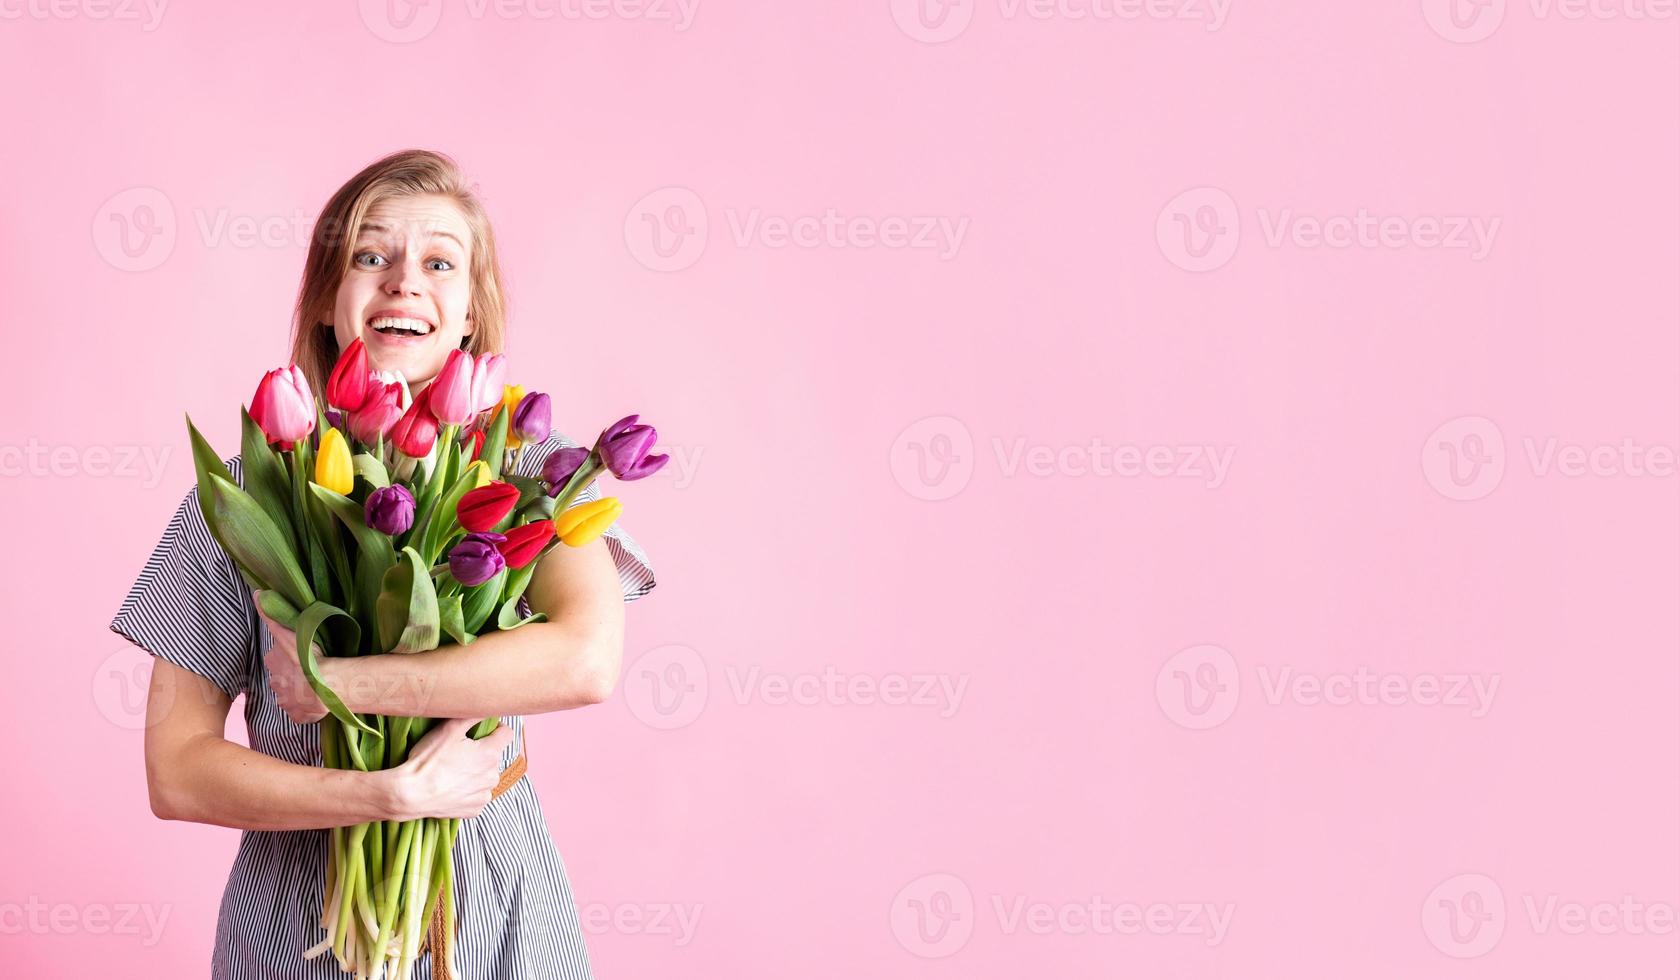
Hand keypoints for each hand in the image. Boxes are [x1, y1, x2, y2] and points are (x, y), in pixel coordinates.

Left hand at [255, 591, 329, 724]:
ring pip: (291, 694)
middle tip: (308, 669)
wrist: (324, 687)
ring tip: (315, 685)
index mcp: (273, 663)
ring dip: (299, 691)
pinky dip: (307, 707)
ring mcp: (287, 702)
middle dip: (291, 675)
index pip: (276, 658)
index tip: (298, 654)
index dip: (286, 656)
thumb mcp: (288, 631)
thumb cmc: (308, 657)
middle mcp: (275, 684)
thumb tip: (256, 594)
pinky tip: (318, 700)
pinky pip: (301, 711)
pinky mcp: (299, 716)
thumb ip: (271, 614)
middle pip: (282, 677)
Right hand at [391, 718, 515, 819]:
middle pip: (493, 756)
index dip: (495, 728)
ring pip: (485, 776)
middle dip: (481, 752)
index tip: (481, 730)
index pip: (506, 733)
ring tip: (452, 771)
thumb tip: (486, 707)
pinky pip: (477, 795)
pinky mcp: (475, 809)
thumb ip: (473, 715)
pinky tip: (451, 787)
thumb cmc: (429, 760)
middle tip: (458, 752)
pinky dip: (468, 791)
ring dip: (475, 772)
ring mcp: (484, 794)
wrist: (410, 795)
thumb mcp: (449, 728)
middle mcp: (493, 775)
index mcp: (490, 753)